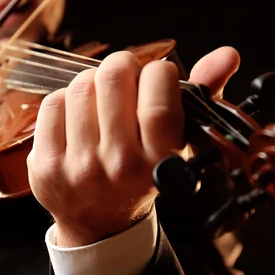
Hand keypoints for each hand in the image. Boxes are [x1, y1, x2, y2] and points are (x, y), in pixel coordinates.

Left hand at [27, 46, 239, 246]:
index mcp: (161, 159)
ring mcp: (79, 166)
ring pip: (81, 85)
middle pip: (113, 76)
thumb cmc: (144, 171)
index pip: (159, 90)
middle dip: (122, 66)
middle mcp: (120, 164)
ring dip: (93, 83)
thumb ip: (203, 93)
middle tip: (125, 80)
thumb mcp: (178, 140)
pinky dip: (66, 101)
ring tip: (101, 103)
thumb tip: (229, 53)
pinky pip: (52, 103)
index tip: (156, 78)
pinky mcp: (46, 165)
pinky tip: (77, 119)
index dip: (157, 72)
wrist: (101, 222)